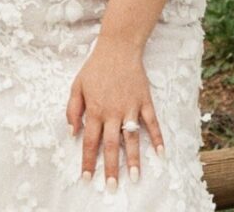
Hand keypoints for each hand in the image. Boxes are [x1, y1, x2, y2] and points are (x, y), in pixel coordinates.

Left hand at [66, 37, 164, 190]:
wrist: (118, 46)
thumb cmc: (95, 66)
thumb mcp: (77, 85)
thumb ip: (72, 110)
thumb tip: (72, 132)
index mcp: (95, 109)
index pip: (90, 141)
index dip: (88, 160)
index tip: (87, 178)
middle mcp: (113, 112)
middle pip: (111, 145)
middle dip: (111, 168)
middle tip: (112, 187)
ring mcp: (130, 107)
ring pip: (132, 138)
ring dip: (134, 159)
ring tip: (135, 178)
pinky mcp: (144, 100)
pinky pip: (152, 122)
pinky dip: (157, 138)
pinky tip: (161, 153)